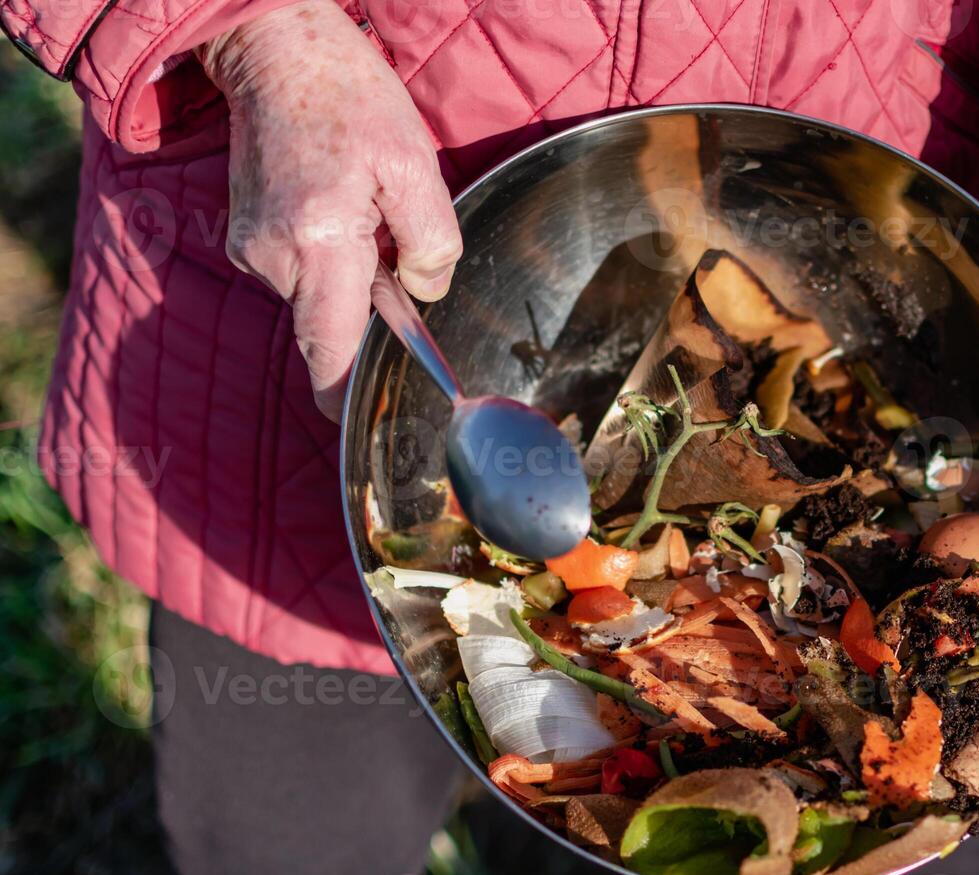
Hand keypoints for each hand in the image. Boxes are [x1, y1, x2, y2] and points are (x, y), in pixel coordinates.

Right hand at [198, 0, 461, 417]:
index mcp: (318, 243)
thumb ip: (432, 242)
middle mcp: (273, 256)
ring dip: (352, 277)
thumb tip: (425, 294)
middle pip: (330, 324)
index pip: (327, 349)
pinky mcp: (247, 237)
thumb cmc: (350, 99)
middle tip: (396, 257)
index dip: (345, 395)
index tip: (362, 424)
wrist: (276, 47)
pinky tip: (344, 210)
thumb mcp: (414, 165)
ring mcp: (251, 248)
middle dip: (369, 311)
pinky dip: (331, 259)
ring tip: (367, 212)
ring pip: (318, 297)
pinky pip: (302, 272)